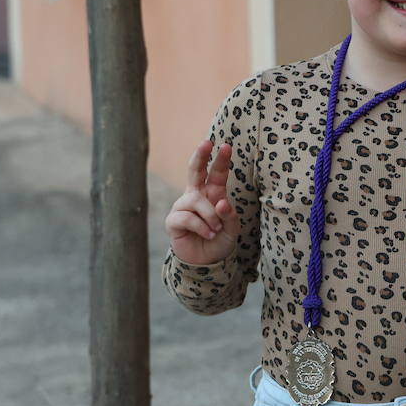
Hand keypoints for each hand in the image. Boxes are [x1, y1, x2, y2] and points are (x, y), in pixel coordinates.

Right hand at [164, 140, 241, 265]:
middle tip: (206, 143)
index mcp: (212, 193)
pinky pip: (187, 217)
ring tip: (216, 229)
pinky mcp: (173, 220)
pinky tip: (207, 234)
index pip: (216, 173)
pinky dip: (201, 227)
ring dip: (210, 216)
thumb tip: (221, 203)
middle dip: (200, 156)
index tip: (226, 146)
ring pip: (195, 200)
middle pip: (194, 171)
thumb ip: (230, 216)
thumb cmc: (220, 240)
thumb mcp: (232, 229)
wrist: (206, 262)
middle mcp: (196, 196)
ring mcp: (183, 207)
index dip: (221, 160)